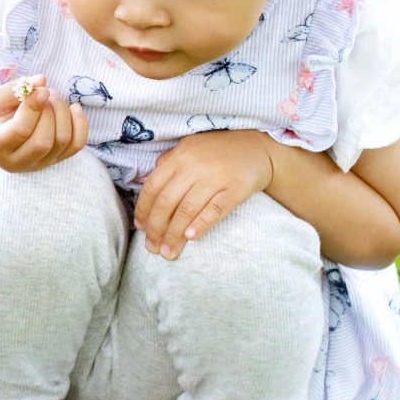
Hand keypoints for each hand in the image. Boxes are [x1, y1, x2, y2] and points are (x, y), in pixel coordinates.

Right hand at [0, 76, 88, 173]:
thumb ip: (15, 89)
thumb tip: (41, 80)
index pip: (20, 131)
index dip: (34, 107)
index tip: (42, 89)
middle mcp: (15, 162)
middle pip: (43, 142)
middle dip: (50, 111)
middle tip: (46, 92)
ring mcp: (37, 164)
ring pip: (62, 142)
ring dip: (63, 113)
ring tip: (53, 97)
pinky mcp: (55, 160)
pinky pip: (76, 145)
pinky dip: (80, 124)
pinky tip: (73, 108)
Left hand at [135, 129, 275, 258]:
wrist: (258, 148)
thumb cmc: (218, 151)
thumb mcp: (190, 149)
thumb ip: (168, 163)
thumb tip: (145, 185)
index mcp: (179, 156)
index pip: (153, 187)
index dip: (143, 211)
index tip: (140, 229)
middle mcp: (194, 166)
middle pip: (167, 202)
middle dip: (156, 229)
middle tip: (152, 248)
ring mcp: (216, 177)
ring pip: (187, 210)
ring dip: (175, 235)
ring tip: (168, 252)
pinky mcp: (237, 188)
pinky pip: (215, 210)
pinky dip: (201, 224)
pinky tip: (191, 238)